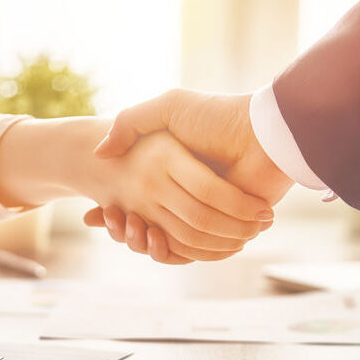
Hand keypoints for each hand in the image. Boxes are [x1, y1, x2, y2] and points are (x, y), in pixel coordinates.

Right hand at [88, 90, 292, 261]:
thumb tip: (100, 153)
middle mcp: (187, 196)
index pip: (137, 200)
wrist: (264, 135)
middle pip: (148, 225)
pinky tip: (151, 239)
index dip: (115, 210)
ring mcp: (204, 215)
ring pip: (165, 241)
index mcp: (174, 173)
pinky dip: (169, 250)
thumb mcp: (169, 108)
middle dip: (125, 228)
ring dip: (143, 241)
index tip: (96, 213)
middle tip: (112, 220)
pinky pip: (191, 250)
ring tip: (130, 229)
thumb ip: (131, 122)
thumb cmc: (218, 118)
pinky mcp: (222, 231)